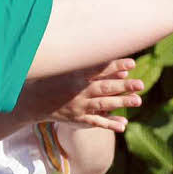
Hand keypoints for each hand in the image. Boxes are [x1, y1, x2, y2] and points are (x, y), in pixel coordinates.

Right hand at [20, 59, 143, 131]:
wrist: (31, 100)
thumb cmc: (49, 78)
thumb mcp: (62, 65)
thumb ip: (82, 60)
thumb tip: (100, 50)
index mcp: (74, 74)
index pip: (98, 68)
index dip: (116, 65)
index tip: (132, 63)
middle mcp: (77, 89)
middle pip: (104, 86)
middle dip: (123, 85)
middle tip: (140, 84)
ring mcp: (78, 105)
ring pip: (102, 104)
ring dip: (121, 102)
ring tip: (138, 100)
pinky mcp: (77, 118)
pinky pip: (95, 121)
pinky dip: (109, 123)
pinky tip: (123, 124)